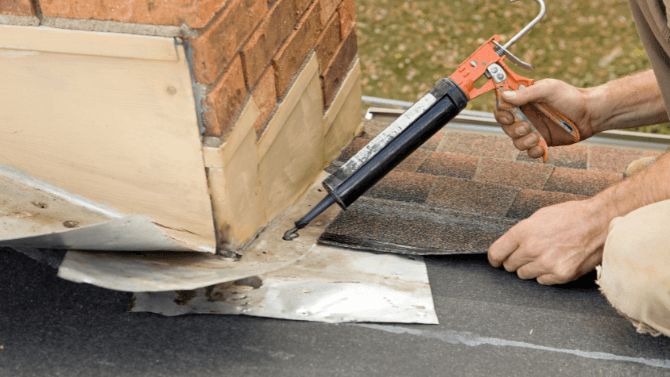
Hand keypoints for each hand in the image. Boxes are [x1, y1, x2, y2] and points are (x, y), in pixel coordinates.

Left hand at [488, 198, 608, 284]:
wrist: (599, 223)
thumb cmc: (571, 216)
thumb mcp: (540, 216)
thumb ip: (522, 232)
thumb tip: (509, 245)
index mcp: (523, 232)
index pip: (496, 253)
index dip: (495, 258)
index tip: (497, 260)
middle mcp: (532, 249)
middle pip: (510, 266)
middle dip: (515, 261)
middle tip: (526, 255)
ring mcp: (547, 264)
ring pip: (524, 275)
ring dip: (530, 268)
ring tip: (544, 256)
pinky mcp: (561, 274)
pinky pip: (542, 281)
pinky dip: (546, 274)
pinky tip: (556, 262)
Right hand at [493, 79, 596, 159]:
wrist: (590, 114)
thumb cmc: (571, 97)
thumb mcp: (548, 89)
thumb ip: (525, 94)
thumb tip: (504, 96)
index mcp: (524, 101)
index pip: (502, 108)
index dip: (501, 114)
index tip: (510, 116)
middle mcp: (526, 116)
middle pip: (506, 127)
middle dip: (513, 130)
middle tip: (527, 127)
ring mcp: (533, 130)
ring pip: (516, 142)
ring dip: (523, 142)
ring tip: (537, 138)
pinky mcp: (542, 142)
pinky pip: (530, 152)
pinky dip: (533, 152)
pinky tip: (542, 148)